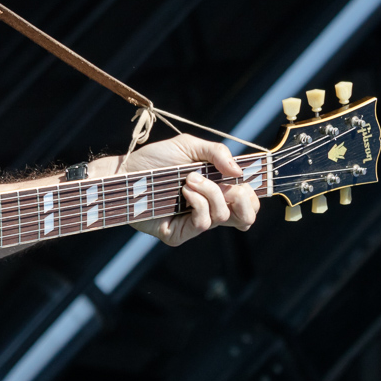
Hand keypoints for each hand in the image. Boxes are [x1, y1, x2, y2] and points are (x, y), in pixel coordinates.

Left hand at [118, 133, 259, 246]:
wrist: (126, 170)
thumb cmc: (156, 159)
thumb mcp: (189, 146)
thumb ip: (217, 153)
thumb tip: (240, 172)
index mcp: (217, 190)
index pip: (249, 202)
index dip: (254, 194)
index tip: (244, 178)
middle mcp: (209, 208)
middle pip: (246, 217)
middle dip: (245, 199)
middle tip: (228, 183)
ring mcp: (194, 222)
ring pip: (224, 217)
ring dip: (212, 193)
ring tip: (190, 178)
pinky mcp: (179, 233)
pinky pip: (203, 224)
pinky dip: (199, 203)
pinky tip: (185, 190)